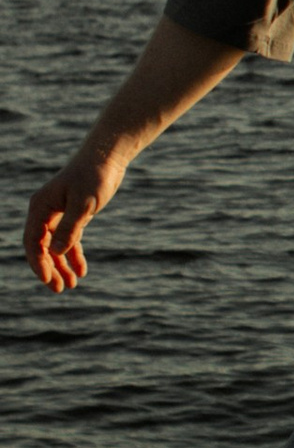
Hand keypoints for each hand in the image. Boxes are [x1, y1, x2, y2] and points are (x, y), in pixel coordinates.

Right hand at [22, 145, 126, 291]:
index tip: (47, 280)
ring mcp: (57, 214)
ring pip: (55, 246)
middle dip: (49, 269)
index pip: (33, 241)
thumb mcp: (84, 203)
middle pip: (42, 247)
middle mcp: (44, 211)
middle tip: (59, 290)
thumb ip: (70, 228)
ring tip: (71, 286)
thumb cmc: (94, 176)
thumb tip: (56, 253)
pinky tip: (82, 271)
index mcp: (41, 207)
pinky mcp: (72, 215)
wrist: (107, 158)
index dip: (38, 262)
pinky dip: (74, 255)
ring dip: (61, 266)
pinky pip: (69, 240)